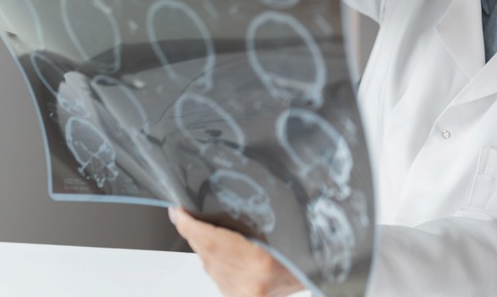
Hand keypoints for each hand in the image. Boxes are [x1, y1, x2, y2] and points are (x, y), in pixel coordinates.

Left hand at [169, 207, 305, 296]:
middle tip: (181, 214)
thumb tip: (218, 207)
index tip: (178, 212)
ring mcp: (244, 294)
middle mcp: (250, 283)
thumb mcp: (285, 227)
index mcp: (262, 262)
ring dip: (202, 247)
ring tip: (197, 227)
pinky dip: (212, 261)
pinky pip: (217, 278)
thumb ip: (254, 220)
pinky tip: (213, 249)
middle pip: (208, 254)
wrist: (318, 274)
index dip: (191, 226)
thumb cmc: (306, 250)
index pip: (213, 241)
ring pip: (209, 266)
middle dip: (192, 233)